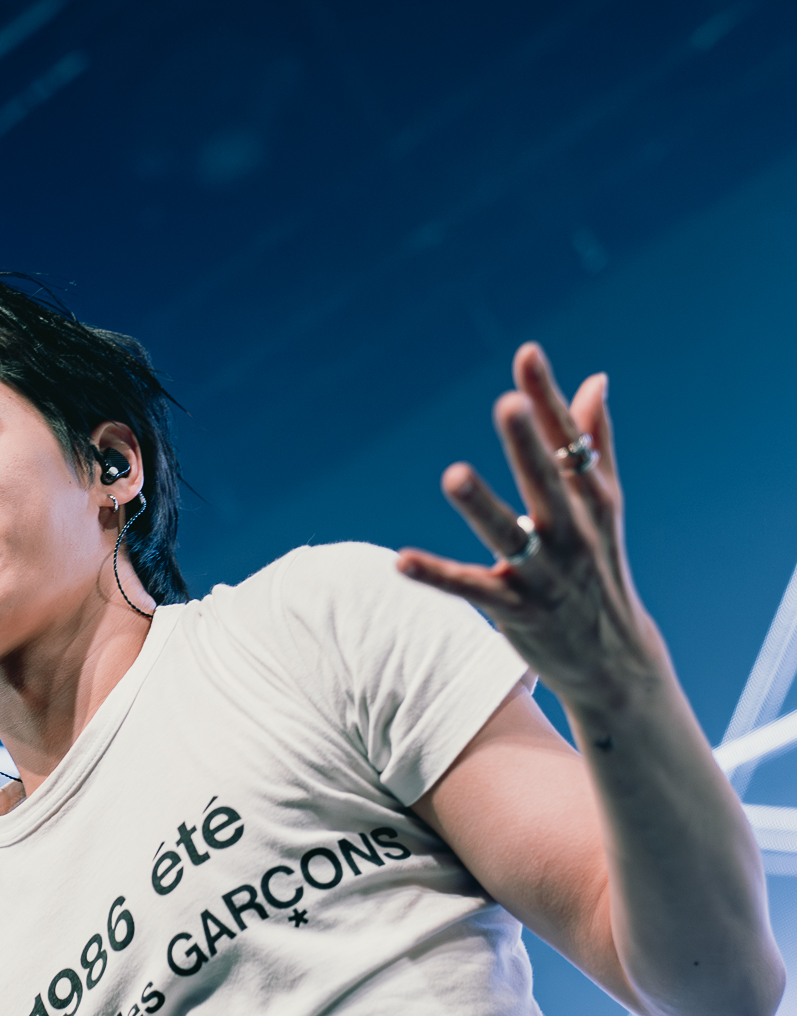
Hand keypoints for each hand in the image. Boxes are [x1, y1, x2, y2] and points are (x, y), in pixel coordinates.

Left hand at [396, 343, 664, 714]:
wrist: (614, 661)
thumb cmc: (602, 569)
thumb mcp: (604, 507)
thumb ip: (594, 443)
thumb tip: (595, 380)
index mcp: (592, 501)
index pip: (570, 442)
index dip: (547, 398)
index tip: (525, 354)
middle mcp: (574, 534)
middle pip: (548, 482)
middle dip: (528, 444)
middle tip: (506, 404)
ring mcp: (546, 576)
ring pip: (510, 537)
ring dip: (482, 507)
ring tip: (453, 476)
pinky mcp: (518, 613)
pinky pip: (472, 591)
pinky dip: (437, 575)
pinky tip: (401, 558)